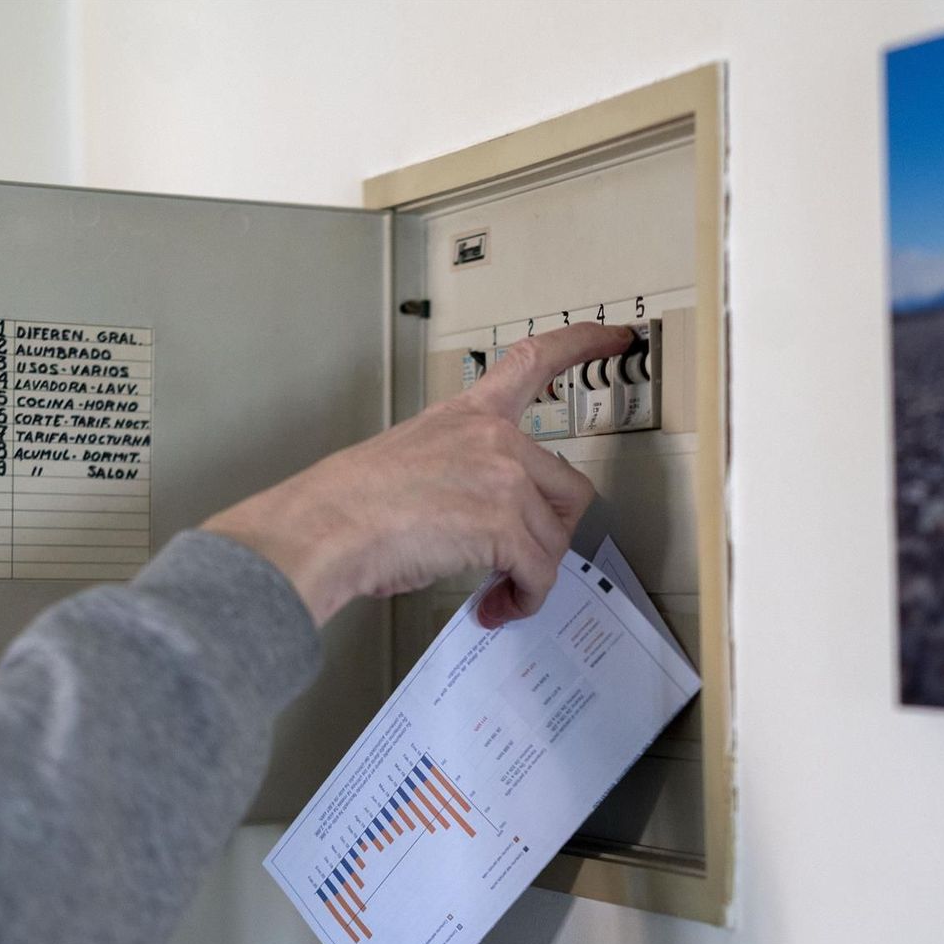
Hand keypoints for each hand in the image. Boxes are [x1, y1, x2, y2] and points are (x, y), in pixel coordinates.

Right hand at [202, 322, 633, 627]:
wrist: (325, 528)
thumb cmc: (347, 504)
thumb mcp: (410, 460)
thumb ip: (460, 475)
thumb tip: (477, 526)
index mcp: (468, 415)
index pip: (534, 362)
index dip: (582, 344)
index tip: (618, 335)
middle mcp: (494, 438)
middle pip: (567, 488)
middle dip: (549, 534)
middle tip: (518, 564)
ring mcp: (503, 477)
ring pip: (553, 539)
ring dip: (531, 576)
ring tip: (498, 595)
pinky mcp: (503, 522)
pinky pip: (539, 572)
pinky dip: (524, 599)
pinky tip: (497, 609)